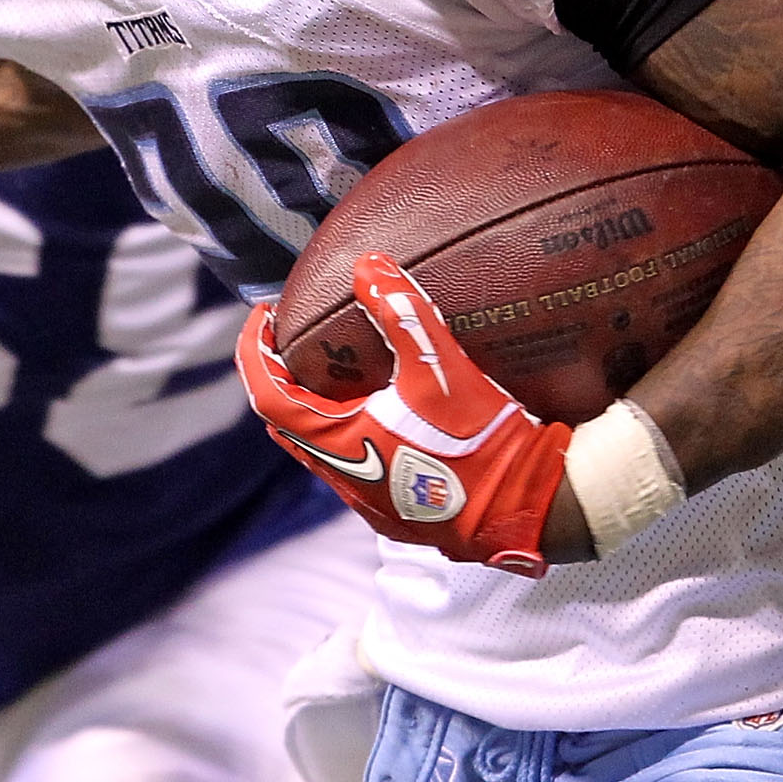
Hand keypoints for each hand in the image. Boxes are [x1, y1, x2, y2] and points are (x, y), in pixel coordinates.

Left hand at [237, 254, 569, 575]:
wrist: (527, 505)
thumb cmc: (479, 440)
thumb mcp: (440, 369)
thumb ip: (402, 315)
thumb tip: (369, 266)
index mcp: (338, 445)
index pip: (269, 395)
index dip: (255, 353)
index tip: (262, 318)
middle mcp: (344, 481)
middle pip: (289, 425)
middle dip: (283, 381)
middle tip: (293, 342)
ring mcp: (371, 503)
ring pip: (322, 452)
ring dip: (318, 412)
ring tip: (336, 375)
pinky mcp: (398, 515)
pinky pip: (356, 471)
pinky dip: (351, 437)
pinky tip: (382, 417)